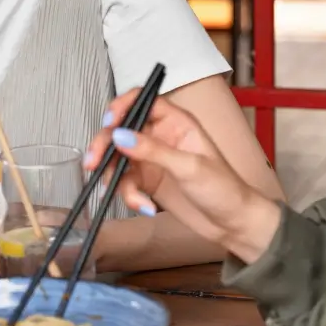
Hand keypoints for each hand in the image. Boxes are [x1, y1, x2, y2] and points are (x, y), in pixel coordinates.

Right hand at [86, 89, 280, 262]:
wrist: (232, 224)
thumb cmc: (224, 189)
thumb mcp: (189, 167)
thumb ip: (153, 151)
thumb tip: (121, 135)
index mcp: (176, 122)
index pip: (142, 101)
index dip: (122, 106)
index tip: (109, 122)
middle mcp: (161, 136)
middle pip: (122, 129)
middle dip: (105, 145)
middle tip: (93, 162)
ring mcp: (152, 159)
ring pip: (118, 157)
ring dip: (114, 176)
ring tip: (128, 196)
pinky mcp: (147, 181)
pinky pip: (125, 182)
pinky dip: (129, 195)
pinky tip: (144, 207)